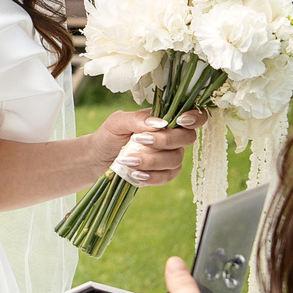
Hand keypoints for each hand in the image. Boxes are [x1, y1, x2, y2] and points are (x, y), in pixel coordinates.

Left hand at [90, 110, 205, 188]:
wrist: (97, 158)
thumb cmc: (109, 135)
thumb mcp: (118, 121)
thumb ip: (139, 118)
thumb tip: (160, 123)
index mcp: (165, 118)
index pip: (193, 116)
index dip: (195, 117)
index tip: (180, 121)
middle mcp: (173, 136)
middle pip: (187, 138)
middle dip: (164, 140)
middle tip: (138, 140)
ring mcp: (170, 156)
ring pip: (176, 159)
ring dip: (152, 160)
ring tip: (127, 160)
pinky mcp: (164, 173)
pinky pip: (167, 176)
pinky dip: (152, 176)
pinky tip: (136, 174)